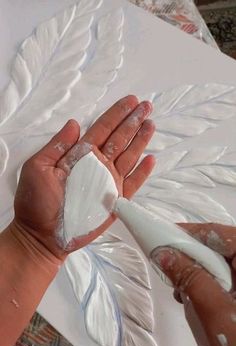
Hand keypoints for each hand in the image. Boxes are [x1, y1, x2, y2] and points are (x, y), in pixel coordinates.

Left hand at [13, 95, 154, 260]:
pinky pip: (132, 184)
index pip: (102, 129)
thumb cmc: (35, 203)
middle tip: (147, 106)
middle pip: (119, 138)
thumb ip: (57, 146)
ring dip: (140, 140)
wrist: (42, 236)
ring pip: (129, 157)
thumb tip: (74, 124)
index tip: (131, 100)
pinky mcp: (115, 201)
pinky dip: (142, 172)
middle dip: (133, 121)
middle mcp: (96, 166)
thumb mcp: (38, 168)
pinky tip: (151, 159)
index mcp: (79, 156)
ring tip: (151, 124)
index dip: (116, 114)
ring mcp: (107, 183)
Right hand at [154, 223, 235, 345]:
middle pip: (220, 247)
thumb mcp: (215, 312)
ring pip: (223, 262)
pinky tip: (201, 299)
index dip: (186, 235)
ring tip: (184, 293)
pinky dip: (213, 284)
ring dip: (201, 273)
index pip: (217, 233)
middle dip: (192, 258)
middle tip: (169, 273)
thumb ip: (190, 278)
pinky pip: (230, 277)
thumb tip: (163, 254)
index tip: (160, 240)